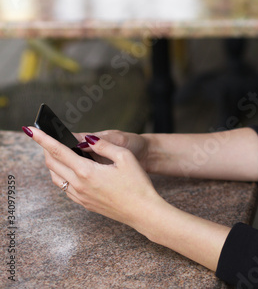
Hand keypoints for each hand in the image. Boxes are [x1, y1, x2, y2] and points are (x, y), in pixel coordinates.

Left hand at [26, 126, 163, 229]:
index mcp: (86, 171)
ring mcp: (80, 197)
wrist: (143, 211)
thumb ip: (103, 145)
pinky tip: (70, 171)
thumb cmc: (138, 184)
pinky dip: (62, 176)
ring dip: (53, 164)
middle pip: (52, 164)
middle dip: (46, 149)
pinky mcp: (85, 204)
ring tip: (56, 153)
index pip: (57, 151)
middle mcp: (79, 185)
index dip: (42, 139)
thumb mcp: (125, 157)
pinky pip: (65, 188)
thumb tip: (86, 140)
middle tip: (45, 138)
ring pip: (56, 178)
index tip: (30, 129)